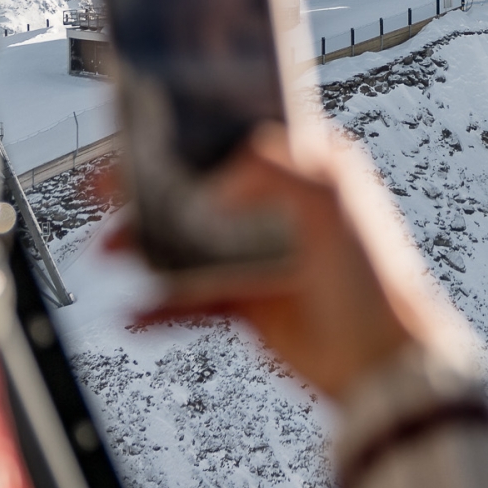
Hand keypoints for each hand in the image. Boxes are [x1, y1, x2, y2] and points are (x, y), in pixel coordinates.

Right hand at [129, 122, 457, 399]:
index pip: (233, 137)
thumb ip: (267, 170)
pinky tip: (138, 311)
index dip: (189, 133)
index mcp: (301, 167)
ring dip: (144, 246)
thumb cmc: (372, 274)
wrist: (380, 359)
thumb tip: (214, 172)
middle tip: (107, 185)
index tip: (142, 128)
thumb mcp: (324, 200)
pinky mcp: (246, 301)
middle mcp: (275, 206)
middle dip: (148, 188)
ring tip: (110, 249)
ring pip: (186, 242)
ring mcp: (257, 254)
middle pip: (198, 188)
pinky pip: (190, 297)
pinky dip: (161, 306)